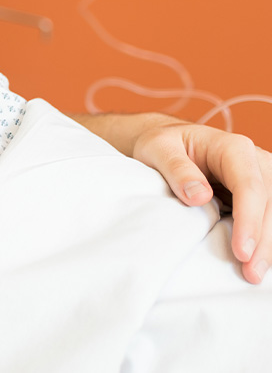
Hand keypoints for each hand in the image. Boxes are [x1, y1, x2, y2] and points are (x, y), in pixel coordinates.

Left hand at [130, 120, 270, 283]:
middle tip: (251, 273)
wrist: (168, 144)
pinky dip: (262, 239)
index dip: (248, 220)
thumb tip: (200, 197)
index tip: (241, 250)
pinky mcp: (256, 195)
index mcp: (233, 148)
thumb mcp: (157, 150)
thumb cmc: (162, 146)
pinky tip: (257, 260)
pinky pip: (265, 217)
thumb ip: (176, 170)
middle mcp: (254, 161)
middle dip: (262, 240)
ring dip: (266, 245)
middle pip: (267, 204)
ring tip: (254, 273)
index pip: (249, 186)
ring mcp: (260, 178)